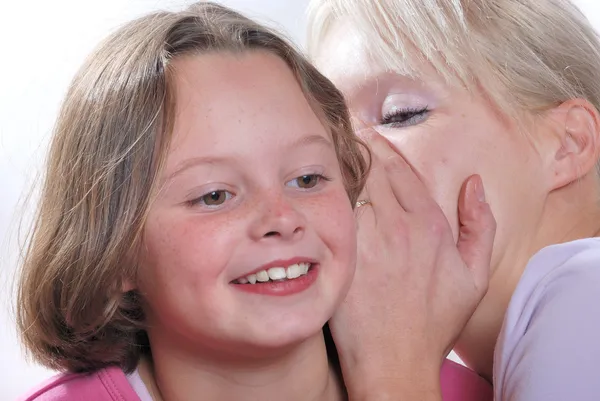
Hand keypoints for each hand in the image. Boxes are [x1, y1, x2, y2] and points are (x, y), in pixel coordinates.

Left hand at [332, 130, 495, 399]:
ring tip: (324, 143)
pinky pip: (330, 210)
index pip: (400, 168)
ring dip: (338, 160)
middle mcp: (398, 225)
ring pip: (349, 183)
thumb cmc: (433, 322)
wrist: (395, 360)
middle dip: (356, 143)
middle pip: (372, 168)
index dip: (380, 145)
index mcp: (429, 224)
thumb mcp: (474, 277)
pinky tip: (312, 179)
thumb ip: (480, 225)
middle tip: (339, 125)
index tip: (366, 131)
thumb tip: (474, 183)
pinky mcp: (341, 254)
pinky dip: (324, 190)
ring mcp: (367, 239)